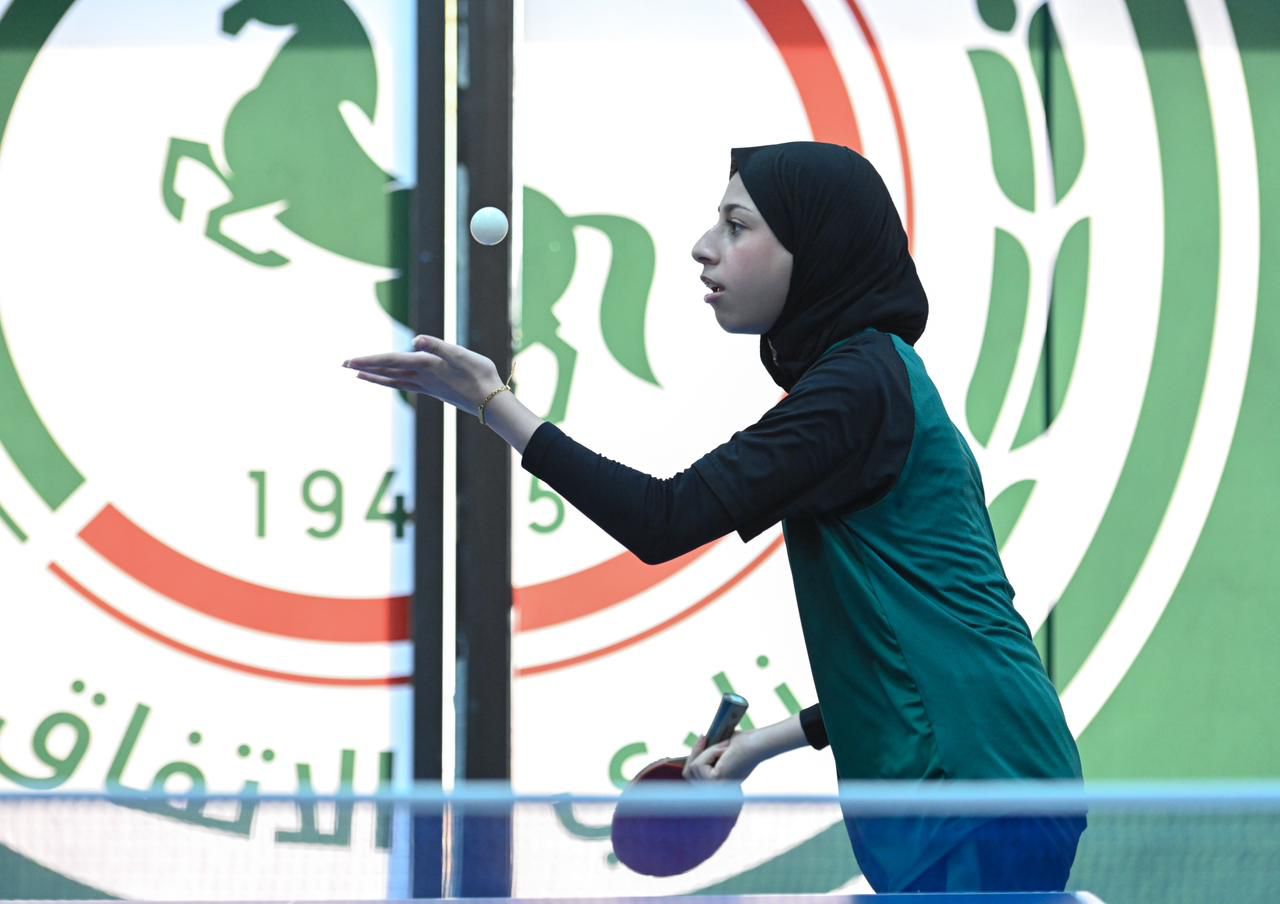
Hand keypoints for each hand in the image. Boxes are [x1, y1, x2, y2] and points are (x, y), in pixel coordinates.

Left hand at [344, 335, 503, 415]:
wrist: (490, 401)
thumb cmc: (480, 375)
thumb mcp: (461, 355)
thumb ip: (438, 346)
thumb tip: (416, 339)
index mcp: (426, 365)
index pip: (391, 360)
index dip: (369, 359)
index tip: (349, 360)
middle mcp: (422, 377)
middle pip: (387, 370)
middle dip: (364, 366)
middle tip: (343, 364)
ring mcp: (426, 385)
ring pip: (393, 380)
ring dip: (374, 376)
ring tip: (357, 374)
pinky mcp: (433, 390)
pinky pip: (404, 385)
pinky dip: (391, 381)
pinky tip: (389, 381)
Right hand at [682, 730, 762, 781]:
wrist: (758, 744)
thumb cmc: (744, 744)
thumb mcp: (720, 751)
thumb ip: (707, 756)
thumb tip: (691, 752)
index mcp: (720, 785)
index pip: (693, 777)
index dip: (692, 759)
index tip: (702, 738)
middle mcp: (716, 790)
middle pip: (688, 773)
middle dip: (694, 753)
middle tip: (703, 736)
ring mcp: (715, 787)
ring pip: (692, 767)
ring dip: (706, 751)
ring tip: (724, 746)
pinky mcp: (715, 780)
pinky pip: (699, 764)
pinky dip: (710, 752)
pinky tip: (725, 751)